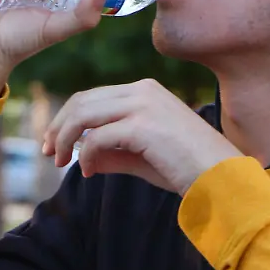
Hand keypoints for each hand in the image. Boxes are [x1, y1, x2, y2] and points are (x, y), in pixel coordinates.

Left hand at [42, 79, 244, 194]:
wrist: (221, 178)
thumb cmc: (187, 169)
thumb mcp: (143, 157)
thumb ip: (113, 152)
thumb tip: (83, 155)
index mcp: (147, 91)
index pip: (94, 96)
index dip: (68, 118)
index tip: (55, 143)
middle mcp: (144, 90)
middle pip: (83, 100)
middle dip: (59, 126)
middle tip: (47, 151)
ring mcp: (144, 105)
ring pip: (84, 113)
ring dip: (65, 138)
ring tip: (60, 161)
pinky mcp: (143, 126)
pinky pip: (98, 137)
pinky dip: (86, 155)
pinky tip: (89, 172)